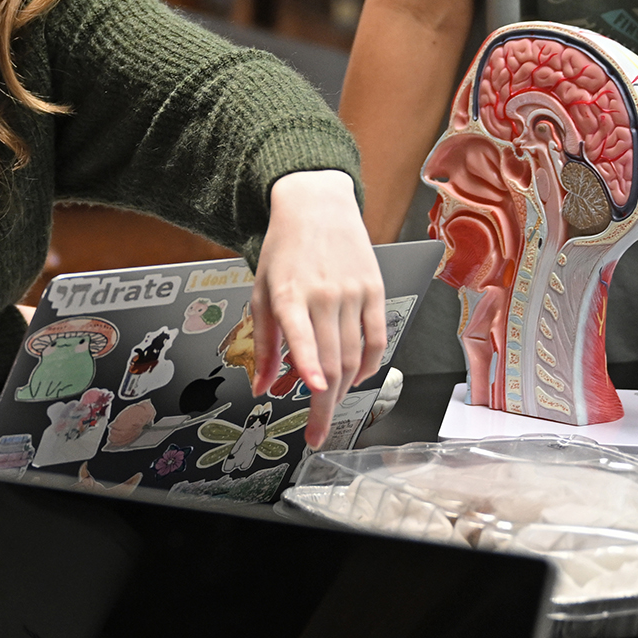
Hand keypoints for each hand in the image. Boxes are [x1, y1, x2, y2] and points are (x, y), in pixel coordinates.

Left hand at [251, 169, 389, 442]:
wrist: (317, 204)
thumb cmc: (284, 249)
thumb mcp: (260, 291)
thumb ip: (262, 343)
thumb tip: (261, 386)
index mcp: (289, 294)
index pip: (302, 335)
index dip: (308, 365)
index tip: (313, 390)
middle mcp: (324, 294)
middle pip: (331, 360)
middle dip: (324, 404)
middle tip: (317, 433)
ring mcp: (353, 292)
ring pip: (354, 356)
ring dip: (343, 390)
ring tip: (329, 408)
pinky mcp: (375, 291)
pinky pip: (377, 339)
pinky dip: (368, 365)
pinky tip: (356, 377)